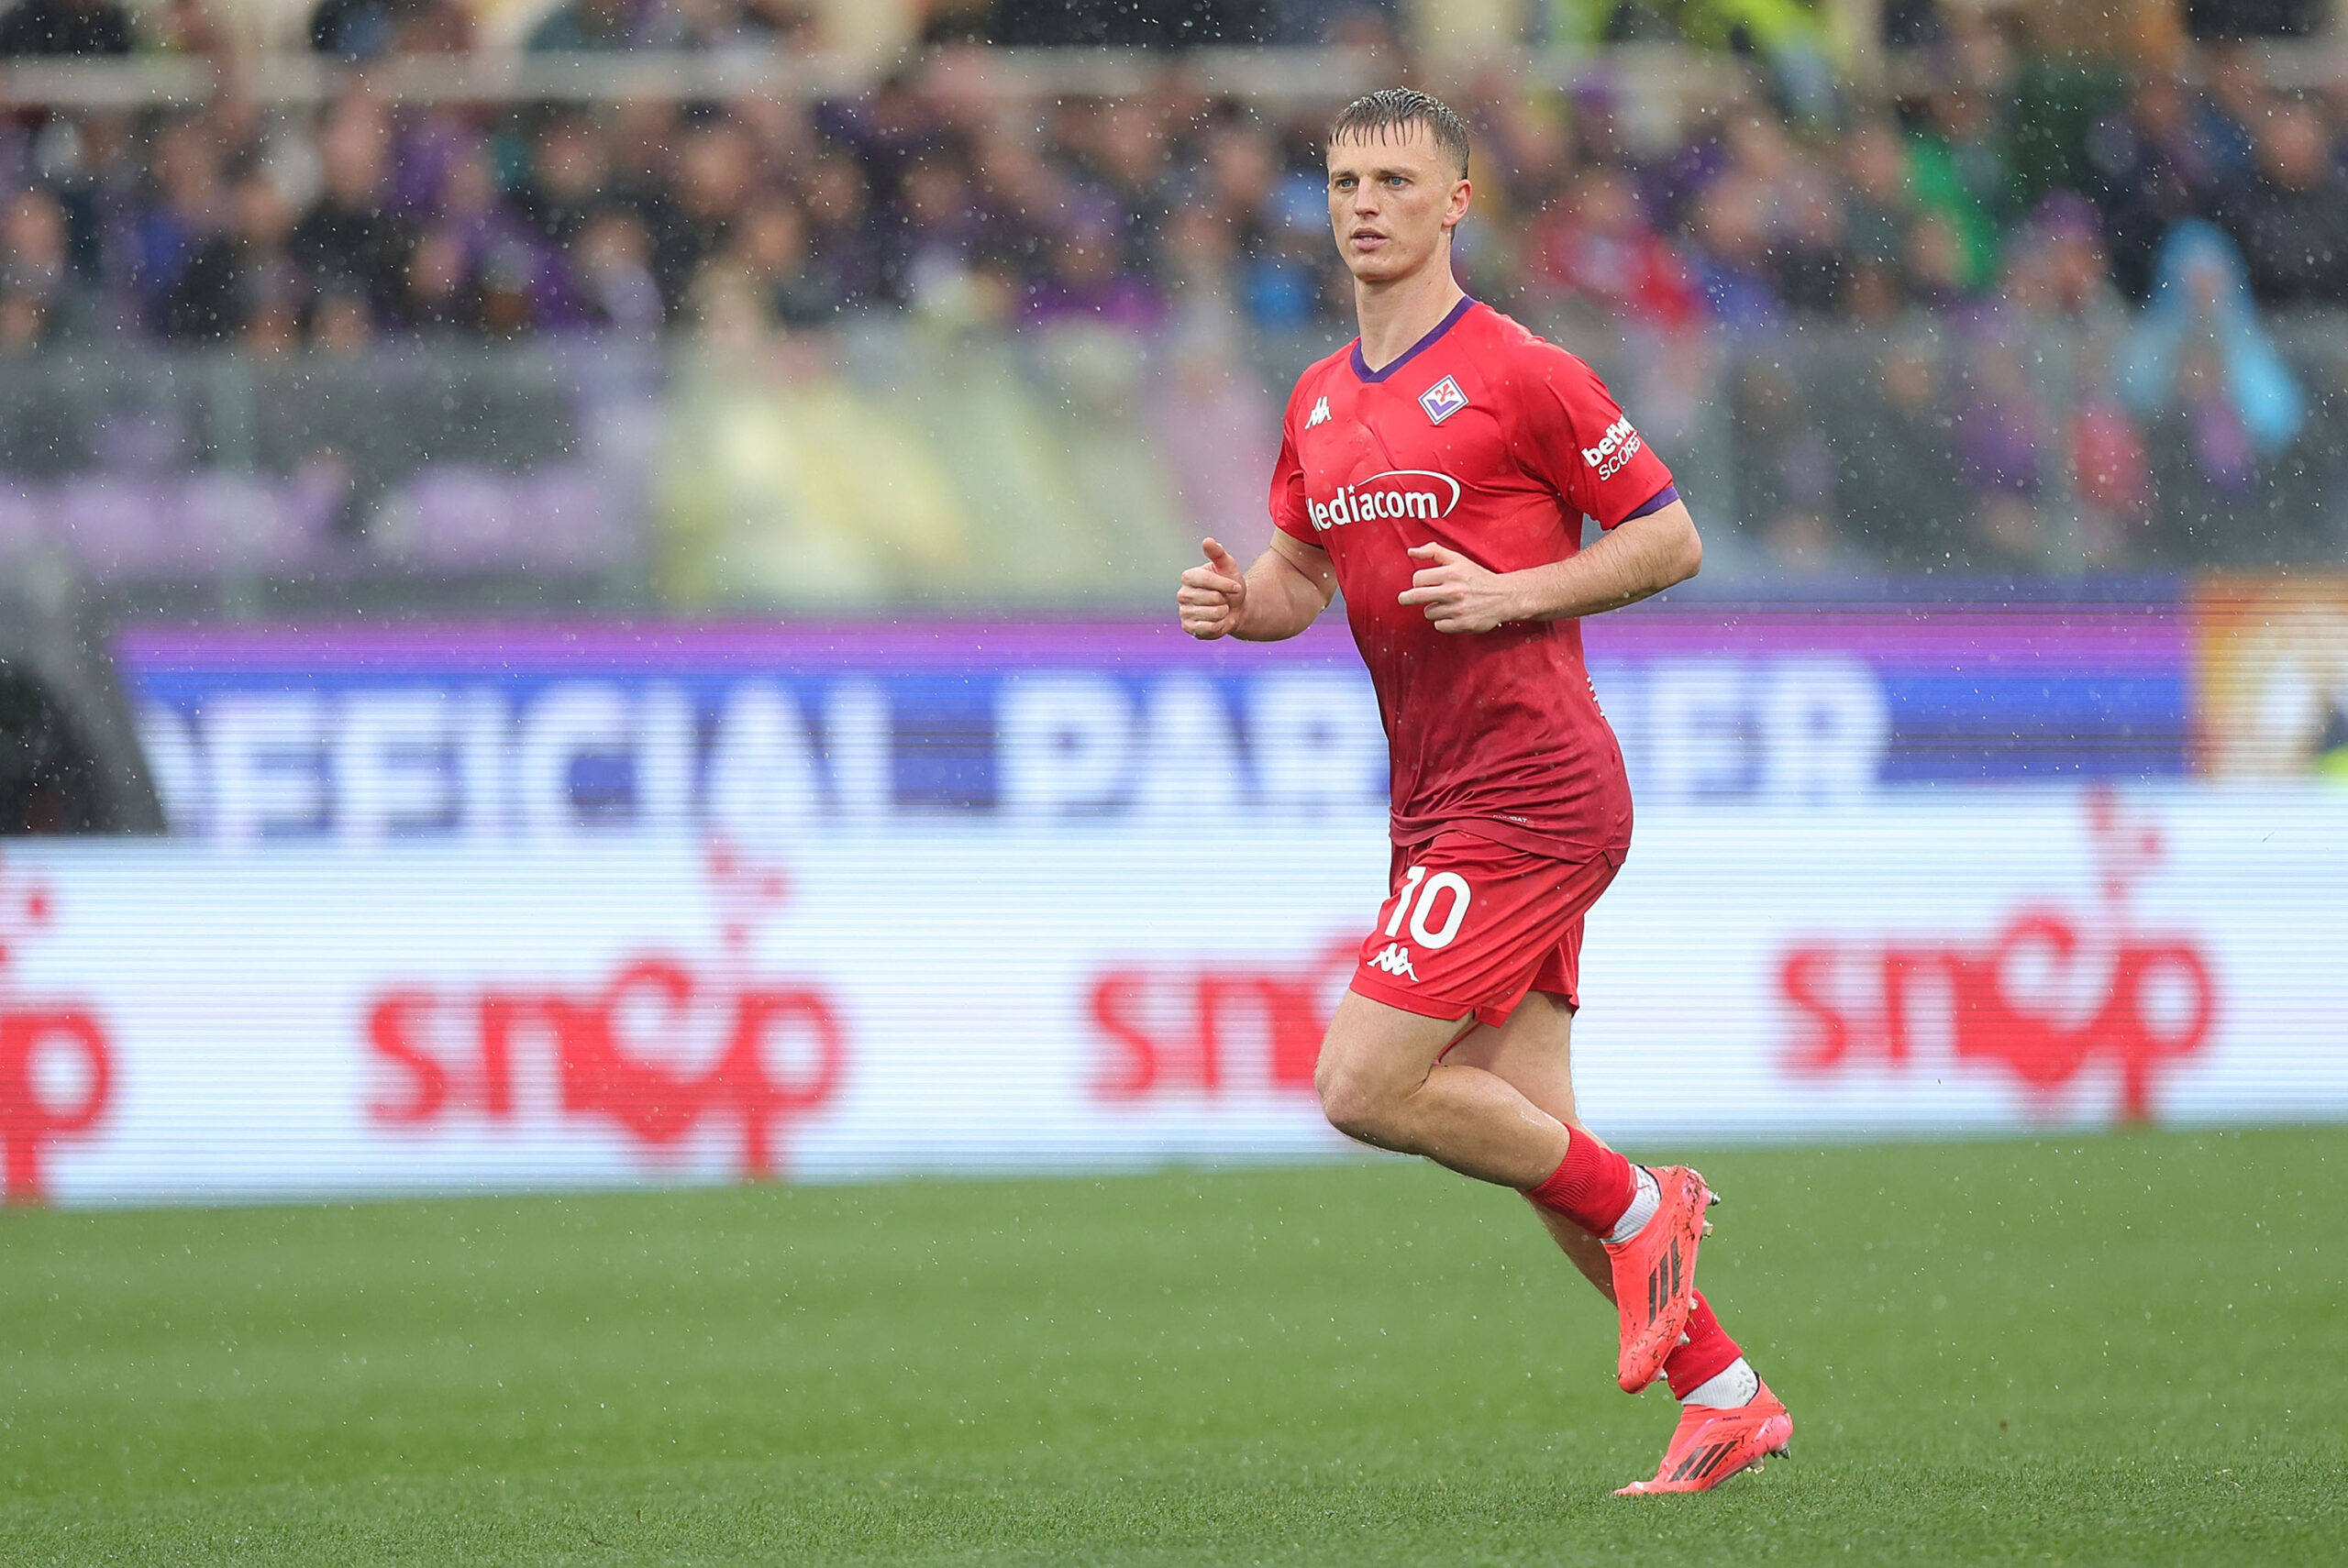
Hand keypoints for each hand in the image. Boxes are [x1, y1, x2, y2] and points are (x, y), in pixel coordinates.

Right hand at [1177, 538, 1247, 639]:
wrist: (1235, 609)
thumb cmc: (1230, 585)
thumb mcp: (1228, 566)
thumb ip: (1218, 553)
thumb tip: (1207, 540)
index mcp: (1188, 576)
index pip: (1206, 579)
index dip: (1225, 584)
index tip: (1236, 587)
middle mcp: (1182, 594)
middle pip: (1212, 597)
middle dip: (1225, 599)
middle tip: (1223, 599)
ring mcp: (1183, 612)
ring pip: (1213, 614)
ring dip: (1223, 612)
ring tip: (1220, 609)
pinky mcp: (1188, 628)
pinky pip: (1210, 628)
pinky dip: (1220, 625)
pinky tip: (1217, 620)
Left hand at [1397, 543, 1518, 633]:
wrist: (1503, 597)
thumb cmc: (1476, 577)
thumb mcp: (1458, 559)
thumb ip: (1433, 551)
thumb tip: (1411, 551)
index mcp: (1452, 573)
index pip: (1418, 578)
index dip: (1418, 581)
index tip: (1421, 583)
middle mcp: (1454, 591)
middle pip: (1416, 596)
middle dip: (1407, 598)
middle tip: (1404, 598)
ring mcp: (1458, 609)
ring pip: (1428, 612)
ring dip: (1433, 609)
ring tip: (1446, 604)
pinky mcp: (1462, 624)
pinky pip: (1439, 626)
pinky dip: (1443, 622)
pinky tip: (1452, 615)